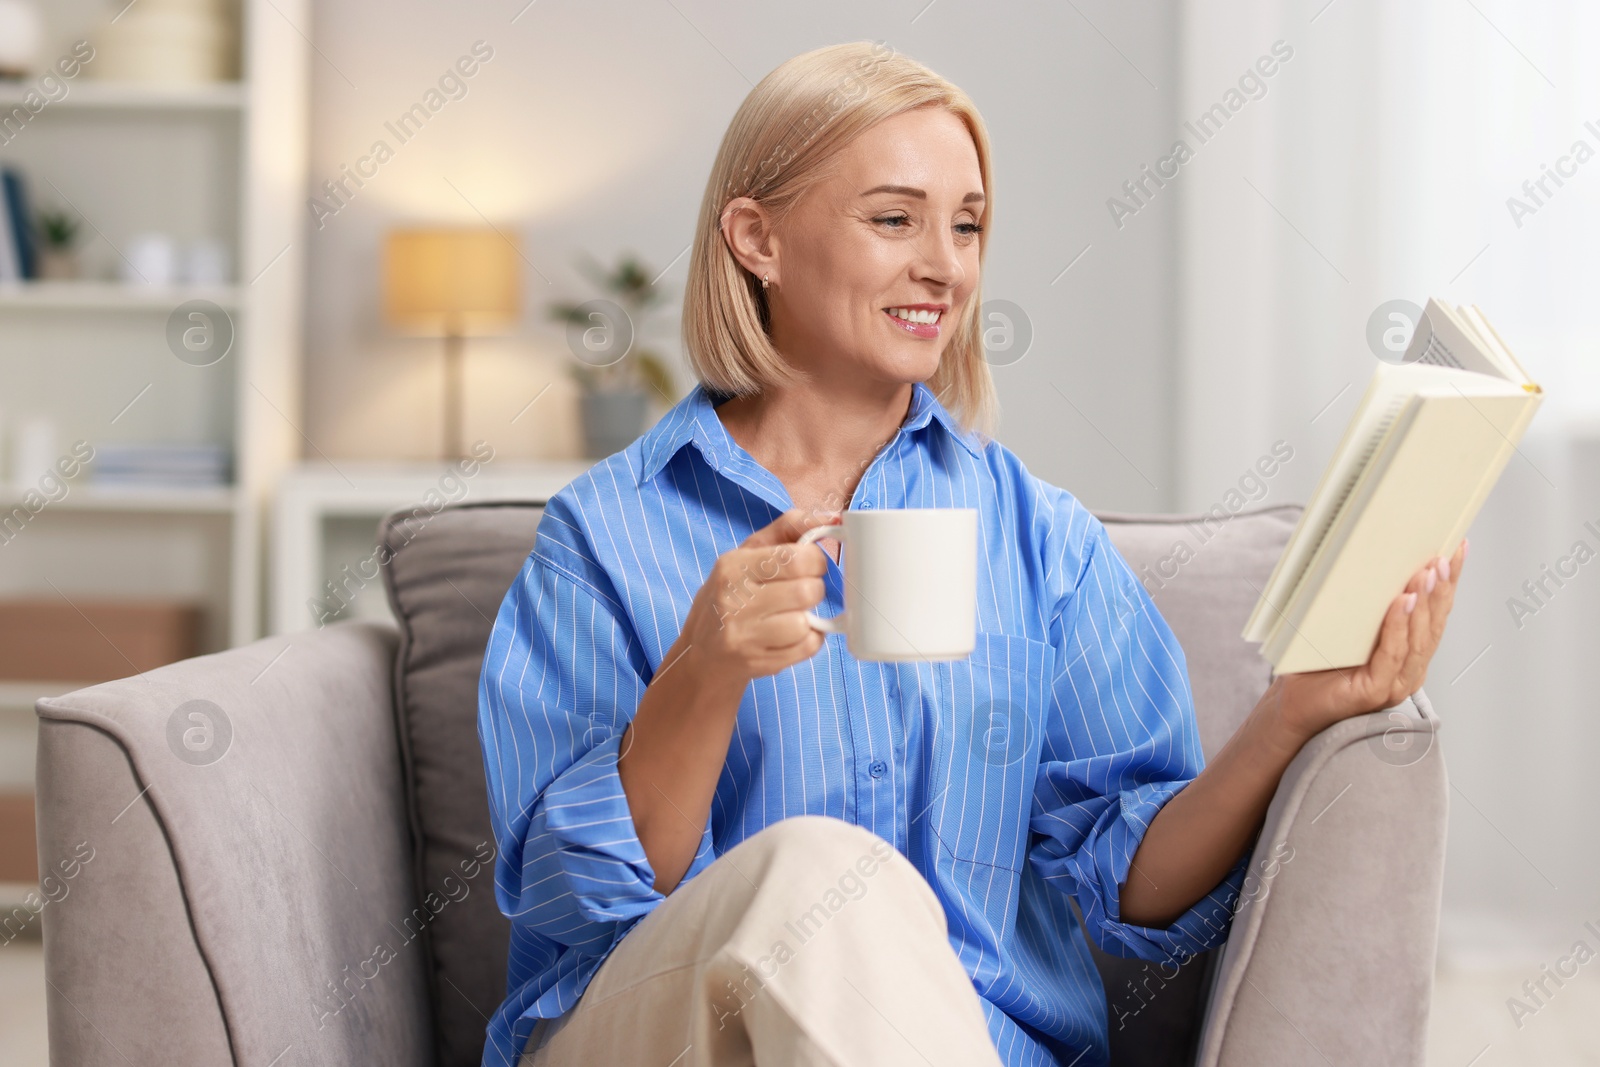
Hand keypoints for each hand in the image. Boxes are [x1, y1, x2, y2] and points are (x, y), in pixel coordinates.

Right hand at [676, 507, 834, 684]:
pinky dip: (809, 640)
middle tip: (803, 592)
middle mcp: (734, 600)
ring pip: (805, 623)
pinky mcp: (758, 663)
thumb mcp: (750, 553)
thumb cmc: (734, 594)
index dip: (815, 561)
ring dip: (809, 618)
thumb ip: (789, 527)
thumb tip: (832, 517)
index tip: (810, 565)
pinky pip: (807, 648)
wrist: (702, 653)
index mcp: (733, 567)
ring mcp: (744, 635)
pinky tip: (791, 635)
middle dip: (814, 590)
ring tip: (792, 614)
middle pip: (806, 592)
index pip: (795, 558)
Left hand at [1270, 537, 1467, 742]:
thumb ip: (1368, 604)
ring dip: (1424, 603)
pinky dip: (1399, 626)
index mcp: (1409, 653)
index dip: (1449, 582)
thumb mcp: (1349, 627)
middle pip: (1433, 624)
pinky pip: (1392, 654)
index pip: (1435, 613)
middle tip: (1444, 557)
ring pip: (1417, 639)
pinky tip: (1402, 602)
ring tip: (1426, 573)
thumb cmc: (1318, 663)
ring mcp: (1395, 683)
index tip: (1458, 547)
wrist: (1293, 704)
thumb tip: (1376, 556)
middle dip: (1441, 588)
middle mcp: (1409, 670)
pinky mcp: (1375, 692)